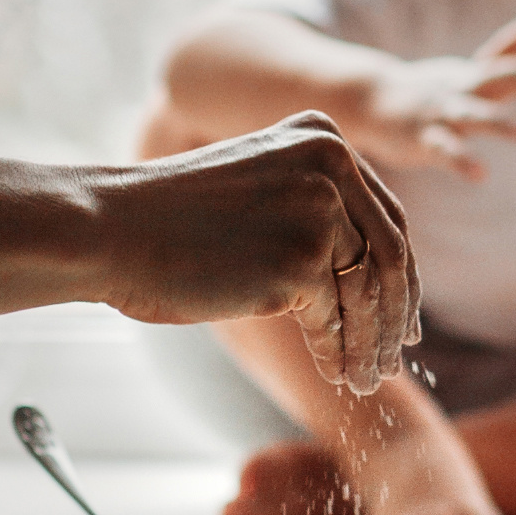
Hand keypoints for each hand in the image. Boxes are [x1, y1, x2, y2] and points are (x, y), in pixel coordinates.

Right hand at [96, 113, 417, 393]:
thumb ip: (310, 206)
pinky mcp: (301, 261)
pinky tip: (335, 373)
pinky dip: (340, 353)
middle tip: (396, 355)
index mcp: (321, 136)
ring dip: (371, 343)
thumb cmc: (170, 217)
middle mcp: (331, 164)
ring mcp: (319, 211)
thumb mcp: (255, 184)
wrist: (111, 228)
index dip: (400, 272)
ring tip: (365, 377)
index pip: (386, 215)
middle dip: (396, 313)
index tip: (404, 314)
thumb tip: (368, 272)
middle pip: (390, 253)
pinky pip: (337, 320)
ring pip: (369, 292)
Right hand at [351, 13, 515, 181]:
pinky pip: (446, 152)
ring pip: (473, 116)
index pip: (496, 55)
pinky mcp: (425, 140)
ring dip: (500, 121)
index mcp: (469, 77)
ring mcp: (441, 114)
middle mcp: (458, 91)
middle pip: (493, 79)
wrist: (367, 100)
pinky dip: (463, 161)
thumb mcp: (465, 72)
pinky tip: (480, 174)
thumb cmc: (425, 89)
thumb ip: (502, 62)